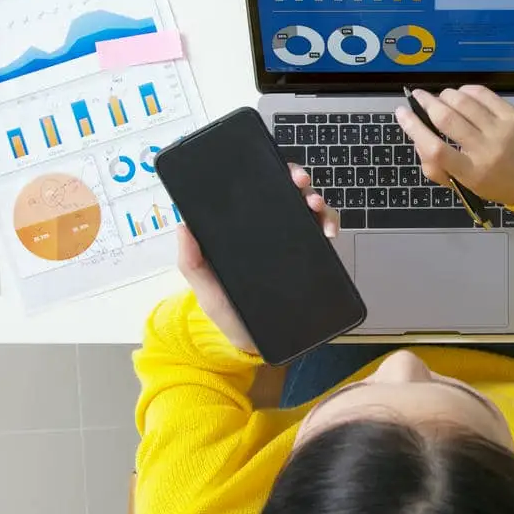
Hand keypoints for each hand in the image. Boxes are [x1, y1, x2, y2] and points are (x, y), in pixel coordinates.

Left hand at [175, 164, 339, 354]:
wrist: (254, 345)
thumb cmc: (227, 313)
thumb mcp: (205, 287)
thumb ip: (192, 261)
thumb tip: (183, 225)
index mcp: (244, 229)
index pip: (256, 192)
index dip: (266, 173)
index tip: (273, 168)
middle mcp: (271, 230)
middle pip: (287, 193)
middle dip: (297, 179)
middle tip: (299, 182)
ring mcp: (293, 242)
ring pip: (310, 209)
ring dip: (317, 199)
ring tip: (315, 205)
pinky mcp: (311, 258)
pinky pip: (323, 234)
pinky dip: (330, 225)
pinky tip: (328, 232)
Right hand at [395, 86, 513, 204]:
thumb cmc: (498, 183)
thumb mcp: (465, 186)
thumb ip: (437, 167)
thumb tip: (418, 137)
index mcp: (471, 172)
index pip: (435, 148)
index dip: (413, 128)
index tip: (402, 113)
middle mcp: (485, 150)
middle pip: (446, 119)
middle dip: (426, 103)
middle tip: (417, 97)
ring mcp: (501, 130)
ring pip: (463, 102)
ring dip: (445, 95)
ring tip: (440, 98)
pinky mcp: (512, 116)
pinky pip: (483, 94)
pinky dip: (466, 90)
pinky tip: (461, 95)